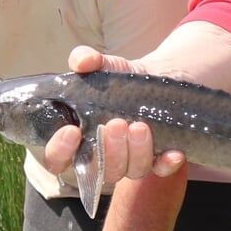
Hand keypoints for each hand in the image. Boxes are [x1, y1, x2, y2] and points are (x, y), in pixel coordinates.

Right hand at [37, 45, 186, 180]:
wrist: (154, 80)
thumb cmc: (118, 79)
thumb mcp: (102, 65)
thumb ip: (85, 60)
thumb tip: (82, 61)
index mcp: (77, 141)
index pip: (56, 160)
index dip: (59, 152)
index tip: (71, 131)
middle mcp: (101, 157)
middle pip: (99, 170)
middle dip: (108, 150)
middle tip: (116, 124)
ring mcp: (130, 161)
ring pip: (130, 170)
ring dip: (136, 152)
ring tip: (140, 126)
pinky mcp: (157, 160)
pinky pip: (161, 170)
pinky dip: (166, 164)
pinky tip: (173, 152)